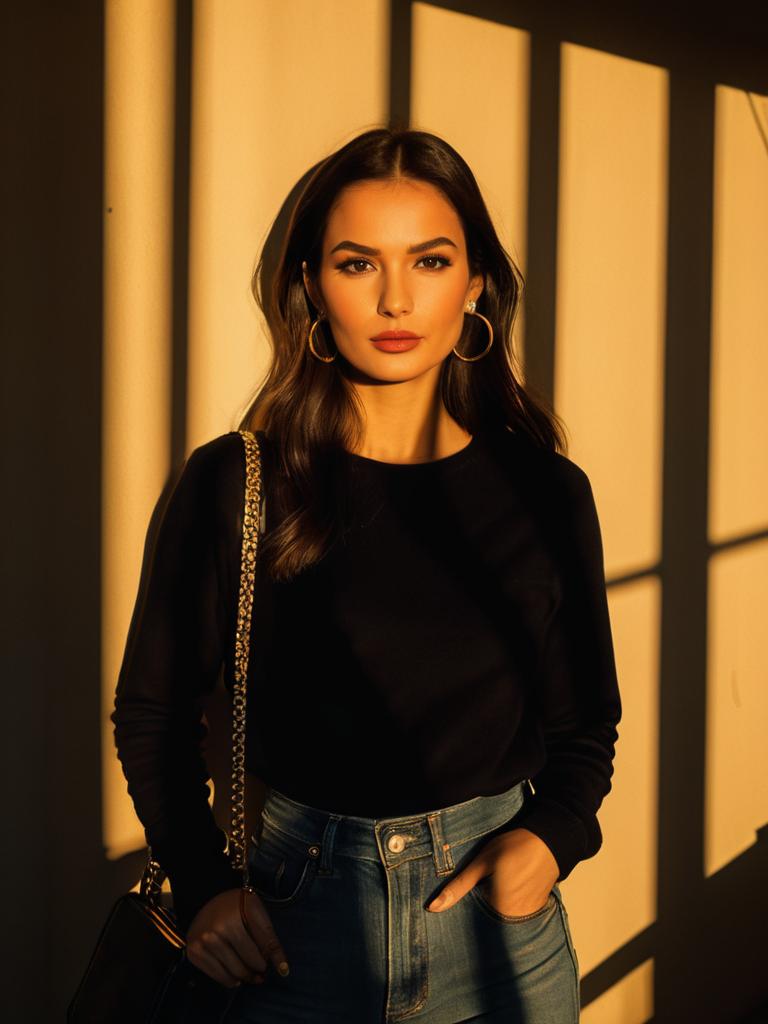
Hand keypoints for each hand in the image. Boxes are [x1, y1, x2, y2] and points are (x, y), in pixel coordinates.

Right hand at [186, 888, 290, 988]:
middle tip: (262, 970)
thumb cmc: (237, 905)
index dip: (271, 961)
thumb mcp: (257, 913)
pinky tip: (236, 976)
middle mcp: (215, 933)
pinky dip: (230, 980)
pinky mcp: (194, 953)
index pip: (258, 951)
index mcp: (233, 920)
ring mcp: (202, 944)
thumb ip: (269, 940)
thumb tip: (283, 970)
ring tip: (251, 973)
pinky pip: (217, 976)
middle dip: (258, 970)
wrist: (206, 897)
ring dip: (245, 977)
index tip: (280, 969)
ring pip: (232, 974)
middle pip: (245, 964)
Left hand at [427, 828, 559, 916]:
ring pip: (501, 915)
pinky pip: (516, 911)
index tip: (465, 895)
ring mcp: (528, 915)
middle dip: (480, 906)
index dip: (465, 908)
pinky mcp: (536, 908)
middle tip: (482, 884)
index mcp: (499, 910)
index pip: (473, 920)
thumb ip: (459, 886)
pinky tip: (509, 884)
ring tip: (497, 883)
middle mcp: (515, 919)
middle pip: (488, 919)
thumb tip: (433, 908)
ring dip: (495, 903)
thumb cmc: (514, 847)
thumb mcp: (482, 862)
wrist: (550, 839)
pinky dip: (509, 902)